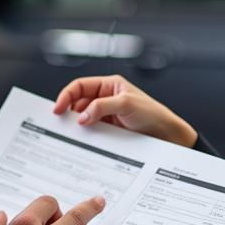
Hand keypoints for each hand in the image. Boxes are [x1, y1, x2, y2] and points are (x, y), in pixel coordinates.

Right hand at [53, 75, 196, 147]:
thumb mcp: (126, 104)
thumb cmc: (153, 114)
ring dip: (78, 125)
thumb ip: (101, 107)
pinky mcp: (109, 130)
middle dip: (69, 111)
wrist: (167, 135)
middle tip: (61, 123)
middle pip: (79, 102)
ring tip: (73, 132)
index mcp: (110, 85)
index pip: (81, 86)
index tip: (57, 108)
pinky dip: (86, 134)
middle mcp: (107, 98)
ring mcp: (107, 115)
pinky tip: (85, 139)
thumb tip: (81, 116)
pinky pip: (92, 130)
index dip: (67, 95)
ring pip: (84, 117)